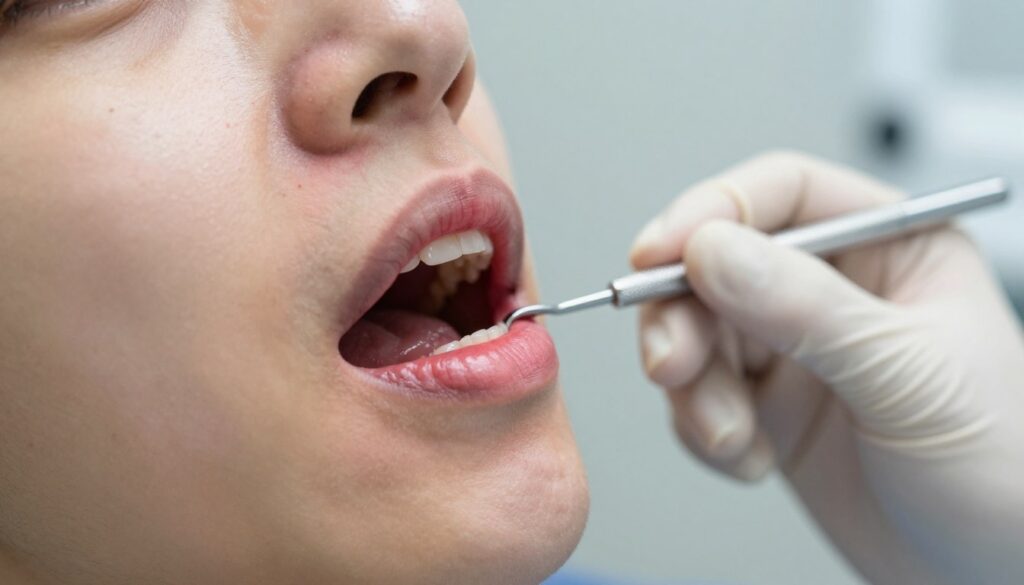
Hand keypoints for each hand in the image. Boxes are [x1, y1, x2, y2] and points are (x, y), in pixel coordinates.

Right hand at [631, 151, 1023, 584]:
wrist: (992, 572)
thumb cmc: (1002, 469)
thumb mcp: (906, 377)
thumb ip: (805, 309)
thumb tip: (710, 253)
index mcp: (890, 248)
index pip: (783, 195)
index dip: (712, 212)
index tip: (659, 253)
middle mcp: (833, 288)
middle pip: (717, 264)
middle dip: (683, 317)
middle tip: (672, 362)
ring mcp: (794, 349)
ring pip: (695, 333)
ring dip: (694, 388)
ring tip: (731, 435)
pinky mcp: (766, 407)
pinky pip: (696, 395)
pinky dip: (705, 431)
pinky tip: (754, 461)